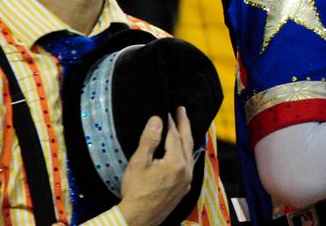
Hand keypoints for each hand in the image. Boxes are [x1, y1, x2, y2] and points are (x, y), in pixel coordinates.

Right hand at [117, 107, 194, 225]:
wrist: (138, 218)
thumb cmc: (136, 191)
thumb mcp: (139, 162)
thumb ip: (150, 139)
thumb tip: (157, 120)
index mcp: (176, 162)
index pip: (174, 135)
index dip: (170, 121)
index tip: (166, 110)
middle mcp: (186, 170)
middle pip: (187, 141)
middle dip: (184, 124)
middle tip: (182, 110)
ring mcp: (186, 180)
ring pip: (190, 153)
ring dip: (187, 138)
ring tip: (183, 126)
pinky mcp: (183, 188)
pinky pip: (189, 165)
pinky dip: (186, 153)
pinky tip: (182, 151)